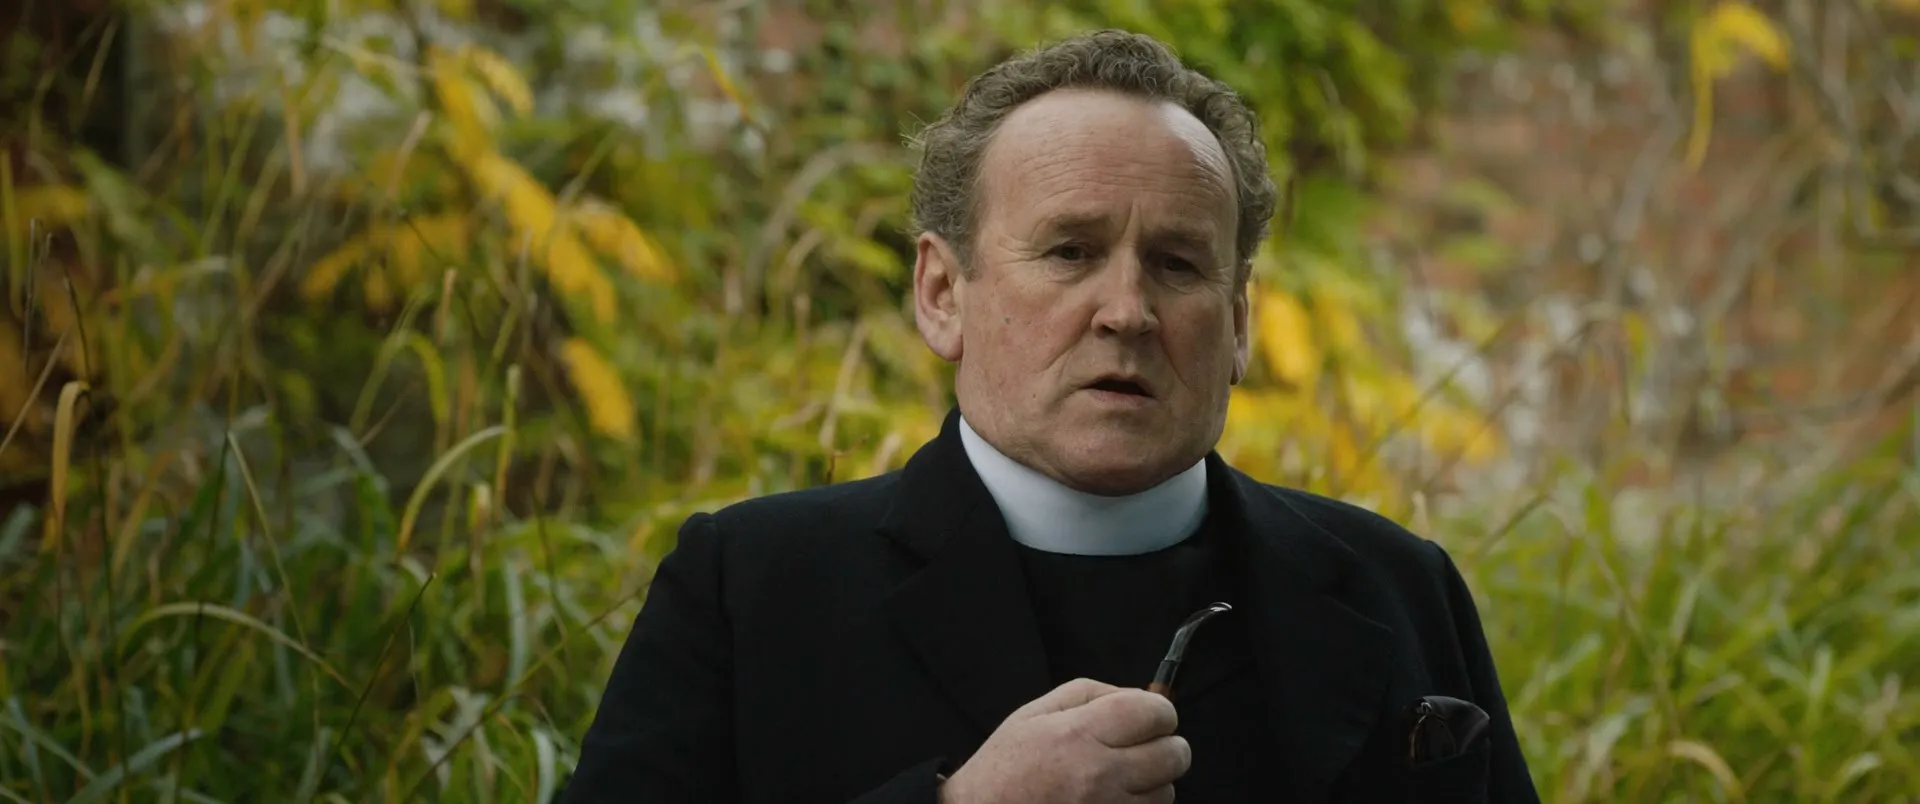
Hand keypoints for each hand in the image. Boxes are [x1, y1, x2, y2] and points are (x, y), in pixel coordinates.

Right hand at [937, 678, 1189, 803]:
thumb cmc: (1006, 766)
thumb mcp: (1036, 712)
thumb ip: (1090, 693)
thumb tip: (1137, 695)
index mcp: (1080, 734)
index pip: (1155, 713)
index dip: (1159, 712)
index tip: (1148, 718)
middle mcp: (1100, 775)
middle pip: (1175, 755)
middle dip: (1165, 746)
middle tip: (1141, 747)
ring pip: (1167, 792)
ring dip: (1152, 783)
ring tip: (1119, 780)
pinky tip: (1112, 800)